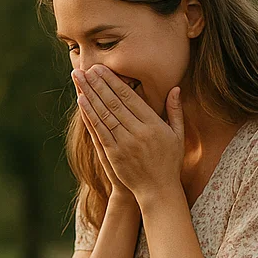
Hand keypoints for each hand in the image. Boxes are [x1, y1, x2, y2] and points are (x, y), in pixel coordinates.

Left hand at [73, 65, 184, 205]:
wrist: (158, 190)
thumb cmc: (169, 161)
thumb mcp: (178, 135)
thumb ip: (175, 111)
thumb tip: (175, 88)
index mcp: (153, 124)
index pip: (129, 97)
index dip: (114, 81)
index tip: (102, 68)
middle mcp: (138, 132)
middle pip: (114, 102)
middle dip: (98, 83)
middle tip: (86, 68)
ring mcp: (125, 143)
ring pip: (104, 114)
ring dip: (90, 95)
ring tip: (79, 79)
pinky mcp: (114, 154)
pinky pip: (100, 131)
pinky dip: (90, 115)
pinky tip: (81, 102)